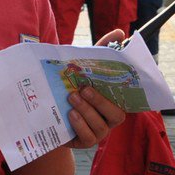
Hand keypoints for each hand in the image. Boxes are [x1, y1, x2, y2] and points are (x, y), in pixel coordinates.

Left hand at [67, 29, 130, 147]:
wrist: (46, 114)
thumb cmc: (70, 88)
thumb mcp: (82, 69)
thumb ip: (100, 50)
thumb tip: (121, 32)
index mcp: (114, 100)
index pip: (126, 97)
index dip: (128, 89)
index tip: (122, 78)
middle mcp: (110, 118)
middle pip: (116, 114)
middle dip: (101, 101)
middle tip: (84, 89)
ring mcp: (99, 132)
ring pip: (100, 125)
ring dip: (87, 111)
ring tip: (72, 98)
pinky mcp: (85, 142)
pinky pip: (88, 137)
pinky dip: (80, 125)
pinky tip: (71, 115)